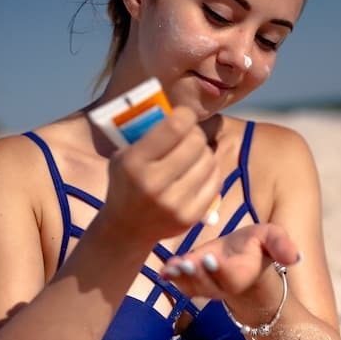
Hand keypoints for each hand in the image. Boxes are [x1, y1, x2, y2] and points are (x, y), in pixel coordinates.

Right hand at [100, 106, 221, 243]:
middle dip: (195, 133)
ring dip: (204, 152)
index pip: (175, 126)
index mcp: (134, 162)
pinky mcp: (191, 217)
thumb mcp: (124, 154)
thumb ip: (148, 133)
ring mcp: (174, 203)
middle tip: (189, 136)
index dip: (185, 115)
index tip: (184, 116)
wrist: (126, 229)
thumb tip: (181, 110)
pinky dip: (211, 171)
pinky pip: (215, 181)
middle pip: (195, 142)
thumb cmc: (127, 182)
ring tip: (193, 154)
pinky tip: (199, 170)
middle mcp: (153, 183)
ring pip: (209, 160)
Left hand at [160, 223, 300, 299]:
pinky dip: (172, 277)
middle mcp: (223, 283)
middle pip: (209, 283)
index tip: (211, 258)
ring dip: (182, 277)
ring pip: (193, 285)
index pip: (232, 275)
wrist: (244, 259)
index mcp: (243, 272)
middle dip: (197, 274)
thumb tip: (297, 257)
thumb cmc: (257, 246)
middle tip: (188, 263)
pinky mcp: (193, 280)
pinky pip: (182, 283)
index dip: (220, 269)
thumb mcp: (273, 238)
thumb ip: (282, 245)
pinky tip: (165, 269)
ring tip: (174, 265)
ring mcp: (206, 284)